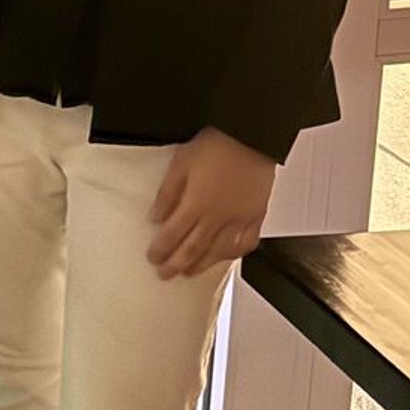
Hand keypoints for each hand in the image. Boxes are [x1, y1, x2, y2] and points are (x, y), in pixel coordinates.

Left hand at [147, 128, 275, 278]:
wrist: (251, 135)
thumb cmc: (218, 143)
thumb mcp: (181, 163)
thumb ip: (167, 193)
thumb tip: (156, 217)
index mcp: (196, 204)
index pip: (173, 235)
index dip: (161, 249)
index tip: (153, 257)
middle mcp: (218, 217)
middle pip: (193, 249)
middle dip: (176, 264)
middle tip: (165, 274)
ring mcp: (239, 219)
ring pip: (218, 252)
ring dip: (201, 265)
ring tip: (189, 272)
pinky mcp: (257, 216)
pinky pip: (245, 244)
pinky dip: (233, 254)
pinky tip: (225, 256)